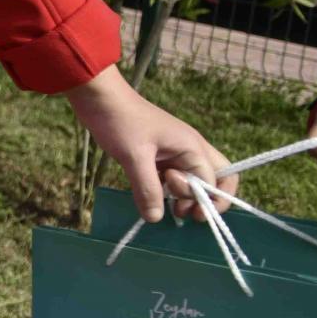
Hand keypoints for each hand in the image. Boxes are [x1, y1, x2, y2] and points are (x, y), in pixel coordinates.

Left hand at [65, 64, 234, 221]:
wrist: (99, 99)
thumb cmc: (120, 122)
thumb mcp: (133, 157)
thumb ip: (147, 189)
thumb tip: (156, 218)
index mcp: (192, 147)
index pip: (213, 182)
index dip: (203, 200)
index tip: (180, 211)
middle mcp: (189, 149)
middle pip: (217, 177)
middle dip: (206, 199)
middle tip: (181, 212)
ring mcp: (174, 151)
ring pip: (193, 179)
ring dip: (184, 196)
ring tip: (167, 208)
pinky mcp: (158, 154)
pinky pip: (172, 176)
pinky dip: (167, 189)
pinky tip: (151, 197)